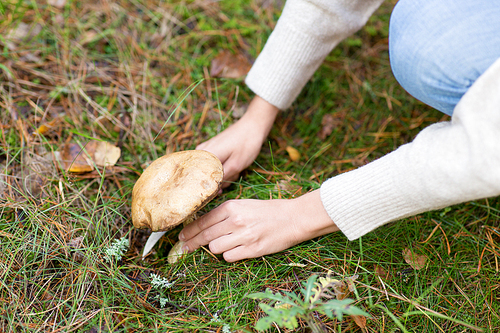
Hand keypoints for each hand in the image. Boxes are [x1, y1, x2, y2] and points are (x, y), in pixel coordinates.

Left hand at [178, 190, 338, 261]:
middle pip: (205, 236)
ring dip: (216, 248)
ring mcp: (243, 236)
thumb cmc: (269, 210)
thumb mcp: (245, 204)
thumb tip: (204, 225)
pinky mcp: (252, 250)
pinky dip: (229, 255)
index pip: (203, 221)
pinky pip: (229, 257)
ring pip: (215, 248)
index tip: (181, 236)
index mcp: (232, 207)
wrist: (293, 218)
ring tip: (225, 244)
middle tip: (184, 248)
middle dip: (192, 243)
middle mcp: (235, 221)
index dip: (190, 231)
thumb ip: (225, 213)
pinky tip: (236, 249)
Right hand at [197, 95, 278, 187]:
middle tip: (234, 172)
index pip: (198, 179)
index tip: (223, 187)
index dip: (211, 186)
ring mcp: (205, 149)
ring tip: (236, 166)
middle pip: (205, 175)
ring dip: (224, 172)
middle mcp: (200, 151)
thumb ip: (223, 179)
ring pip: (211, 170)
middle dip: (220, 179)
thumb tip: (215, 191)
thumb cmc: (246, 144)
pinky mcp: (211, 148)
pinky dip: (225, 166)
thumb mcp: (236, 165)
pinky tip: (234, 162)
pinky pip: (214, 164)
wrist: (252, 125)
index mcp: (204, 156)